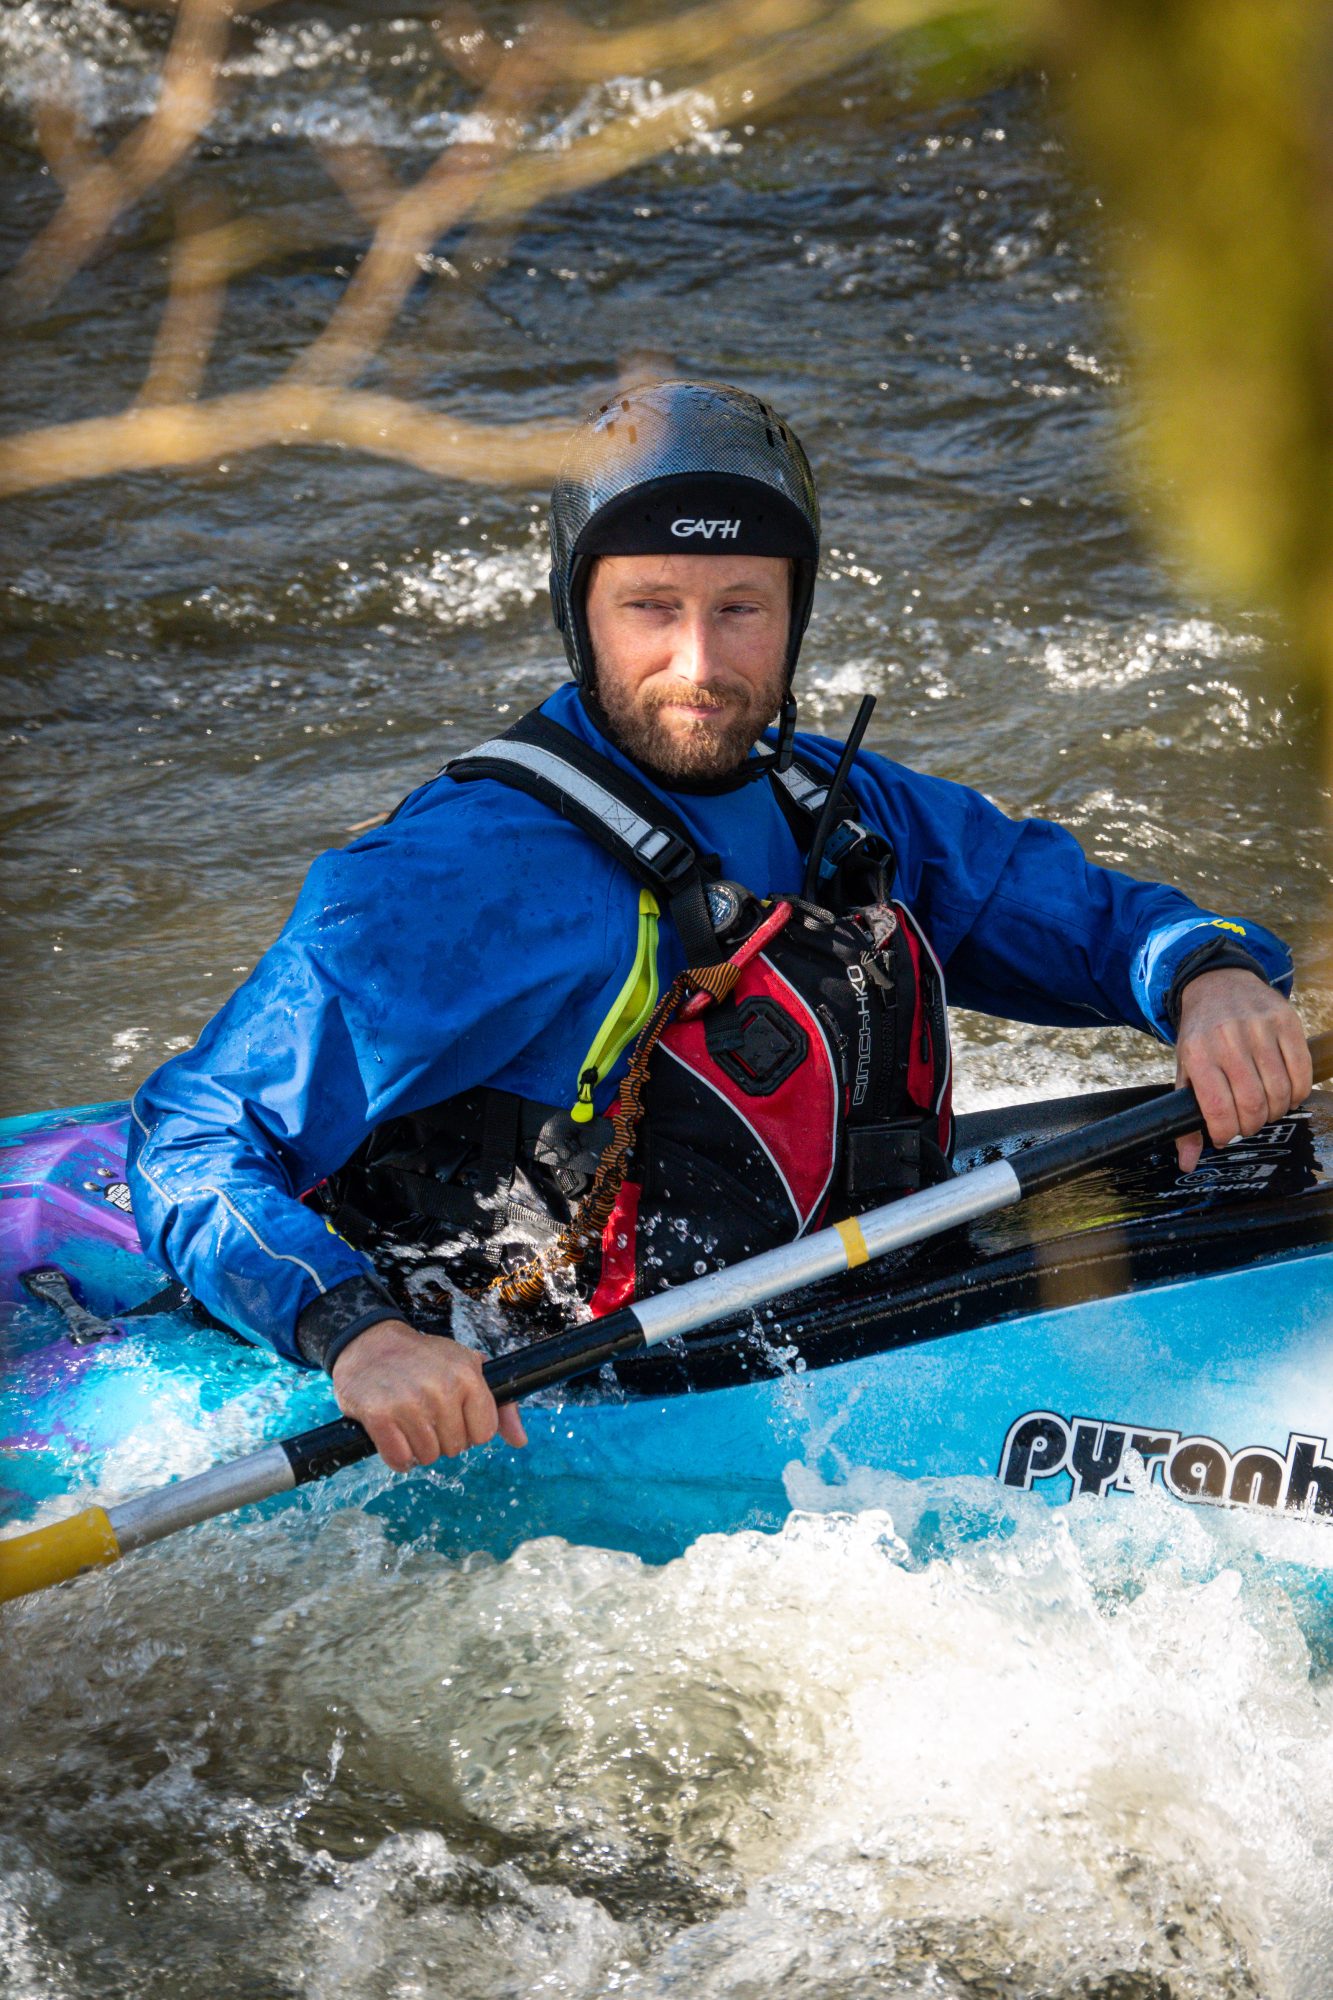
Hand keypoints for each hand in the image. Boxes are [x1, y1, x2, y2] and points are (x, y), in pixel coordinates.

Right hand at [331, 1318, 526, 1470]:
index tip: (454, 1413)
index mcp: (468, 1375)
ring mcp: (409, 1403)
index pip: (484, 1433)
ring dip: (418, 1448)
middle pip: (456, 1448)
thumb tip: (520, 1441)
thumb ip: (500, 1406)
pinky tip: (393, 1432)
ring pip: (428, 1457)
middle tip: (426, 1413)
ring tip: (409, 1420)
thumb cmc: (426, 1361)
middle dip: (442, 1438)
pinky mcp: (379, 1416)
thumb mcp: (468, 1369)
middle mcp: (441, 1388)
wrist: (372, 1346)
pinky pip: (400, 1460)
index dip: (469, 1429)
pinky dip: (397, 1456)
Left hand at [1173, 969, 1310, 1171]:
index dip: (1225, 1133)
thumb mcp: (1184, 1071)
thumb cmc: (1201, 1035)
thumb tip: (1187, 1163)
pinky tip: (1285, 1094)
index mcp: (1198, 1054)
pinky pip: (1301, 1072)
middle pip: (1253, 1105)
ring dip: (1275, 1112)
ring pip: (1280, 1092)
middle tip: (1247, 1123)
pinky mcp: (1286, 1022)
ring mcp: (1259, 1030)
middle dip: (1251, 1126)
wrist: (1218, 983)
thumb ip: (1184, 1119)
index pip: (1218, 1110)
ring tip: (1265, 1109)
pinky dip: (1297, 1093)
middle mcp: (1228, 1040)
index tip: (1224, 1135)